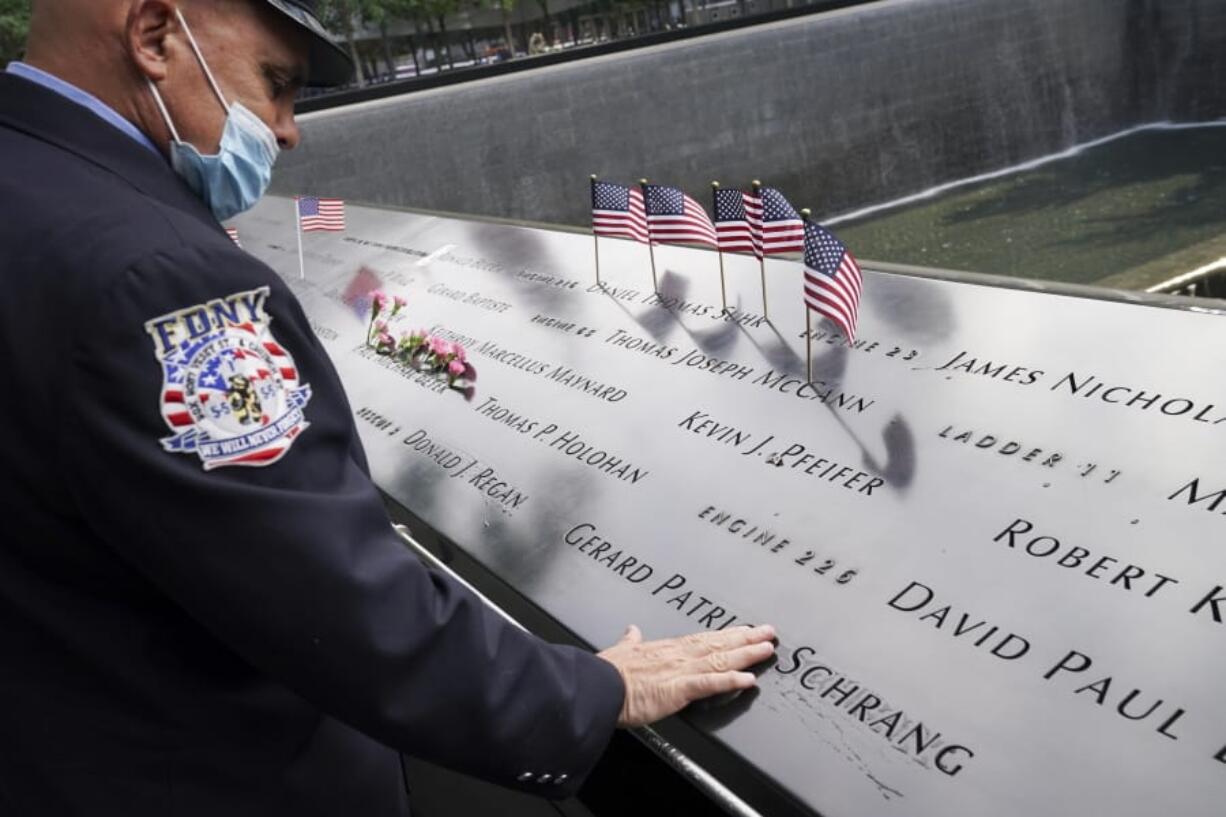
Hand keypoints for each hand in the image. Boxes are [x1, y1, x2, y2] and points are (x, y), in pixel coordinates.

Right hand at [596, 624, 776, 727]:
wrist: (596, 686)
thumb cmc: (606, 672)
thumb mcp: (620, 649)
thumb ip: (630, 640)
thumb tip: (631, 629)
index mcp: (666, 649)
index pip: (703, 639)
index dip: (726, 634)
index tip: (744, 629)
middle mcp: (678, 656)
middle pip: (718, 645)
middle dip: (746, 638)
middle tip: (769, 632)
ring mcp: (680, 671)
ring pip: (720, 660)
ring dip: (746, 654)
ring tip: (767, 649)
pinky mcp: (677, 689)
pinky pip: (710, 684)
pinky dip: (730, 681)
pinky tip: (748, 679)